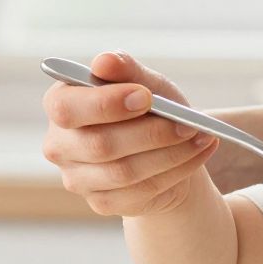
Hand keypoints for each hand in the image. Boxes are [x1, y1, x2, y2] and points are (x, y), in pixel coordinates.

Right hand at [41, 52, 218, 216]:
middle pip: (100, 145)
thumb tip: (105, 61)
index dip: (106, 104)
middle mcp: (60, 145)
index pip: (66, 108)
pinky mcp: (101, 202)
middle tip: (189, 123)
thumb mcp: (145, 82)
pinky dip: (177, 171)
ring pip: (124, 172)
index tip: (147, 97)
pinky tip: (197, 153)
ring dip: (172, 154)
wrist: (163, 149)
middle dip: (151, 133)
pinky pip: (140, 192)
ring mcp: (77, 178)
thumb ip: (126, 70)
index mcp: (60, 104)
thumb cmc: (148, 108)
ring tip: (202, 136)